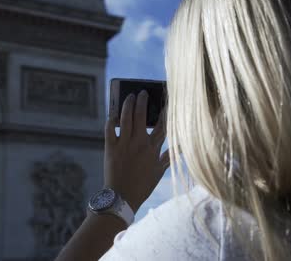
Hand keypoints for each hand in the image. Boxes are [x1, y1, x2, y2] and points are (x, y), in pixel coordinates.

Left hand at [104, 90, 169, 213]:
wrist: (121, 198)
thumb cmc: (142, 186)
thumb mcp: (159, 172)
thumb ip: (169, 157)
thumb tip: (181, 148)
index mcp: (153, 148)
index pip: (162, 124)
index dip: (164, 111)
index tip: (166, 100)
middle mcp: (139, 142)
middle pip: (142, 116)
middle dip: (143, 101)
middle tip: (142, 92)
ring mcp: (124, 144)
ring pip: (125, 118)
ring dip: (127, 105)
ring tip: (129, 96)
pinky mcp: (111, 147)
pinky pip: (110, 128)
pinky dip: (111, 119)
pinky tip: (113, 114)